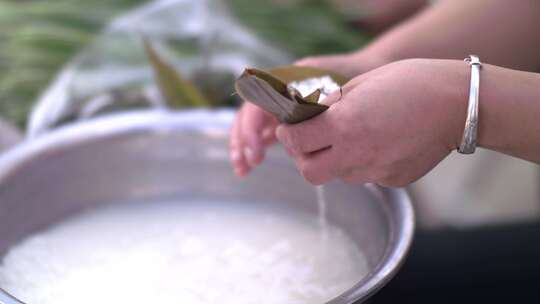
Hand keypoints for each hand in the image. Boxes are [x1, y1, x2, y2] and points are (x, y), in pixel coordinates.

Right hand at [229, 52, 384, 176]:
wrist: (365, 68)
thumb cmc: (352, 76)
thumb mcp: (334, 90)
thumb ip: (313, 107)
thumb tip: (295, 135)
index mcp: (284, 79)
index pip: (255, 103)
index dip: (251, 127)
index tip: (257, 149)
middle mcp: (276, 90)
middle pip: (246, 113)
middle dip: (242, 139)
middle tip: (249, 164)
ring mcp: (278, 103)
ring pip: (251, 124)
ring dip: (243, 146)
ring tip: (242, 170)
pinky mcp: (284, 116)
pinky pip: (264, 131)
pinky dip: (256, 147)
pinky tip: (251, 166)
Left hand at [276, 59, 468, 186]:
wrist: (458, 104)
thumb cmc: (411, 83)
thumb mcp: (362, 84)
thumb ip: (331, 105)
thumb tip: (310, 117)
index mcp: (344, 125)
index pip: (295, 142)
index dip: (287, 135)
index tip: (290, 129)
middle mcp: (356, 154)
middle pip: (310, 173)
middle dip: (304, 157)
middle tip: (311, 142)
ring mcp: (376, 172)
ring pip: (338, 175)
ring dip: (334, 160)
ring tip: (353, 137)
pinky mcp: (393, 181)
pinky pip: (366, 176)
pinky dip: (363, 163)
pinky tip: (379, 143)